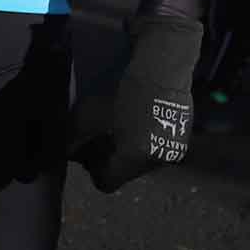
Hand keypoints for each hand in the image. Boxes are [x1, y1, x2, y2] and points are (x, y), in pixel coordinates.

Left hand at [67, 12, 200, 193]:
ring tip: (124, 126)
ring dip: (132, 151)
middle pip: (126, 173)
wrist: (162, 66)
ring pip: (142, 162)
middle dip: (113, 159)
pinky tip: (141, 120)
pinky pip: (158, 149)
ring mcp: (172, 150)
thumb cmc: (122, 90)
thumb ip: (74, 141)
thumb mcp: (89, 115)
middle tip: (105, 137)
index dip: (95, 170)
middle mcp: (156, 161)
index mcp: (133, 158)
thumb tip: (67, 155)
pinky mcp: (182, 138)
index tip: (91, 154)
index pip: (107, 183)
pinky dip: (147, 141)